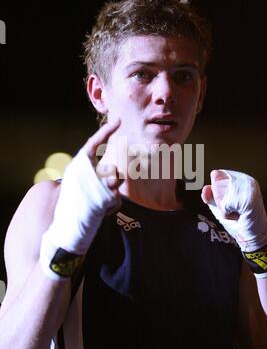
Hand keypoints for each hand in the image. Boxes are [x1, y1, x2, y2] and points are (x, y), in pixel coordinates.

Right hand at [40, 119, 123, 279]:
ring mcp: (97, 185)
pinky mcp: (105, 199)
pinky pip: (117, 199)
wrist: (66, 226)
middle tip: (118, 177)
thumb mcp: (80, 183)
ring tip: (102, 199)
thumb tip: (115, 169)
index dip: (105, 132)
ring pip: (118, 180)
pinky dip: (111, 206)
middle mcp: (87, 173)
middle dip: (118, 173)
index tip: (118, 122)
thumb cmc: (72, 203)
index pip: (93, 143)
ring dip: (114, 189)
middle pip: (114, 166)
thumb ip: (94, 173)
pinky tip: (101, 212)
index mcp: (78, 165)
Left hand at [201, 169, 266, 251]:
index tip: (228, 201)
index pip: (216, 174)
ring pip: (219, 193)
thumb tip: (206, 188)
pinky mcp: (249, 199)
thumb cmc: (238, 222)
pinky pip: (225, 204)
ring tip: (236, 212)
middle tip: (233, 209)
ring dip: (224, 208)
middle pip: (216, 184)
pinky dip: (227, 214)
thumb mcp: (220, 206)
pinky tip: (237, 216)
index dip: (216, 191)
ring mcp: (249, 189)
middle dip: (220, 200)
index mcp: (241, 178)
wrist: (252, 238)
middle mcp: (247, 180)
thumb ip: (210, 196)